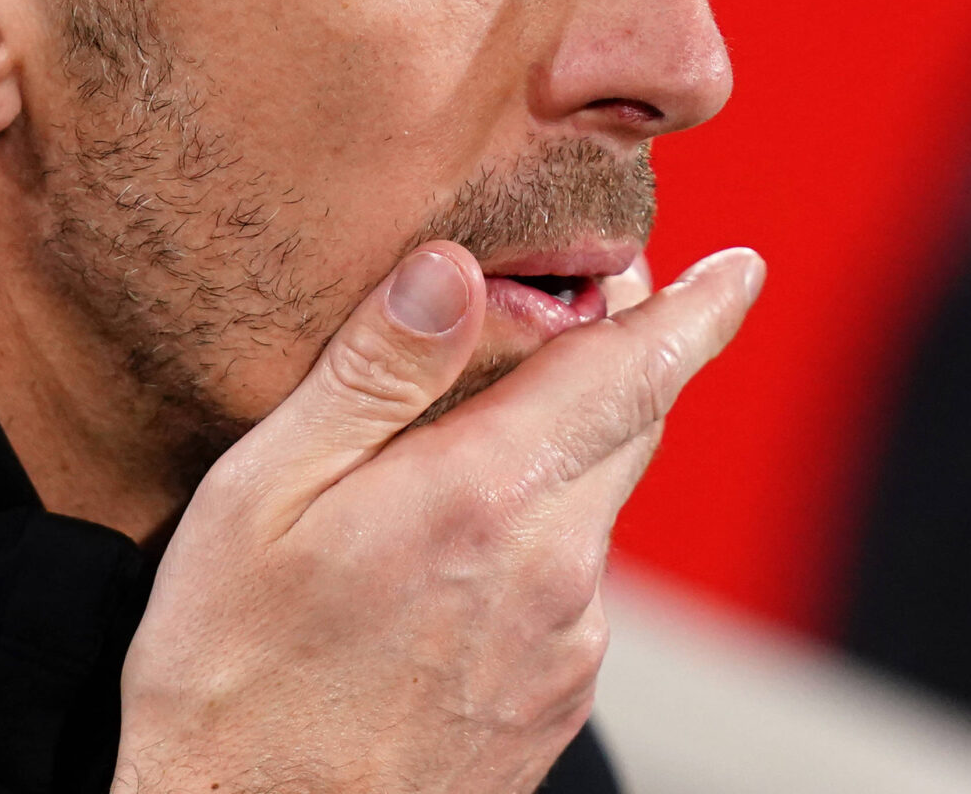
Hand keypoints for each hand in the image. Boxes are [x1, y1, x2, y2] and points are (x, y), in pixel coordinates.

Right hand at [112, 240, 763, 793]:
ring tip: (462, 448)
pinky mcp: (553, 703)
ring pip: (591, 510)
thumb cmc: (229, 673)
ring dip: (559, 458)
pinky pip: (567, 588)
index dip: (694, 310)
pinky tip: (447, 556)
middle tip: (588, 300)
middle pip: (628, 431)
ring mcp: (564, 648)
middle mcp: (553, 571)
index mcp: (483, 497)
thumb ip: (370, 375)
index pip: (628, 372)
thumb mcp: (261, 496)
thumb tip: (453, 267)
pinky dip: (535, 540)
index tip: (741, 268)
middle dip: (622, 360)